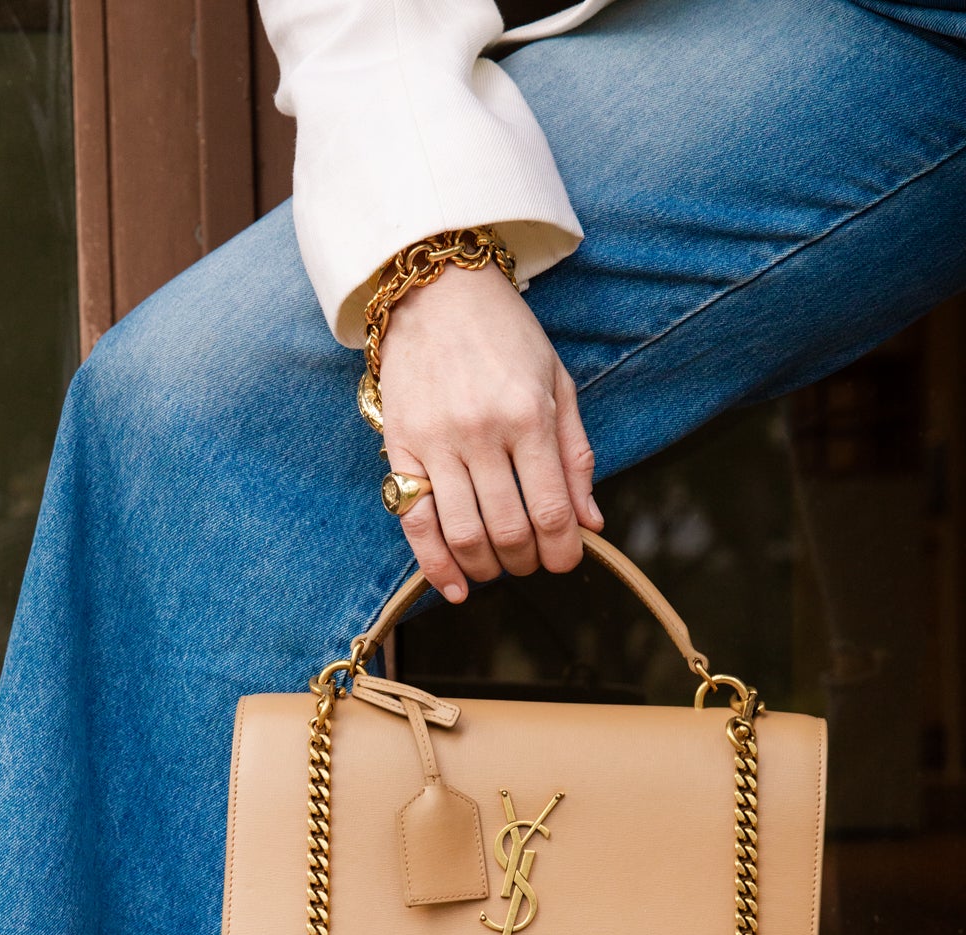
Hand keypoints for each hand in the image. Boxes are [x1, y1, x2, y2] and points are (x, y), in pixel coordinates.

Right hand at [377, 262, 601, 601]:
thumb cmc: (505, 335)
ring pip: (463, 535)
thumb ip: (575, 454)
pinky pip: (415, 523)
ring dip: (487, 567)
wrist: (435, 290)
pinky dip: (435, 565)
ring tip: (498, 567)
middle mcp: (481, 433)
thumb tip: (590, 522)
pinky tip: (455, 586)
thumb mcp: (556, 382)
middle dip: (528, 561)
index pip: (550, 509)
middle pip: (509, 530)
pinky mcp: (401, 448)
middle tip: (533, 561)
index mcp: (528, 416)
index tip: (566, 559)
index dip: (563, 550)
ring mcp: (436, 443)